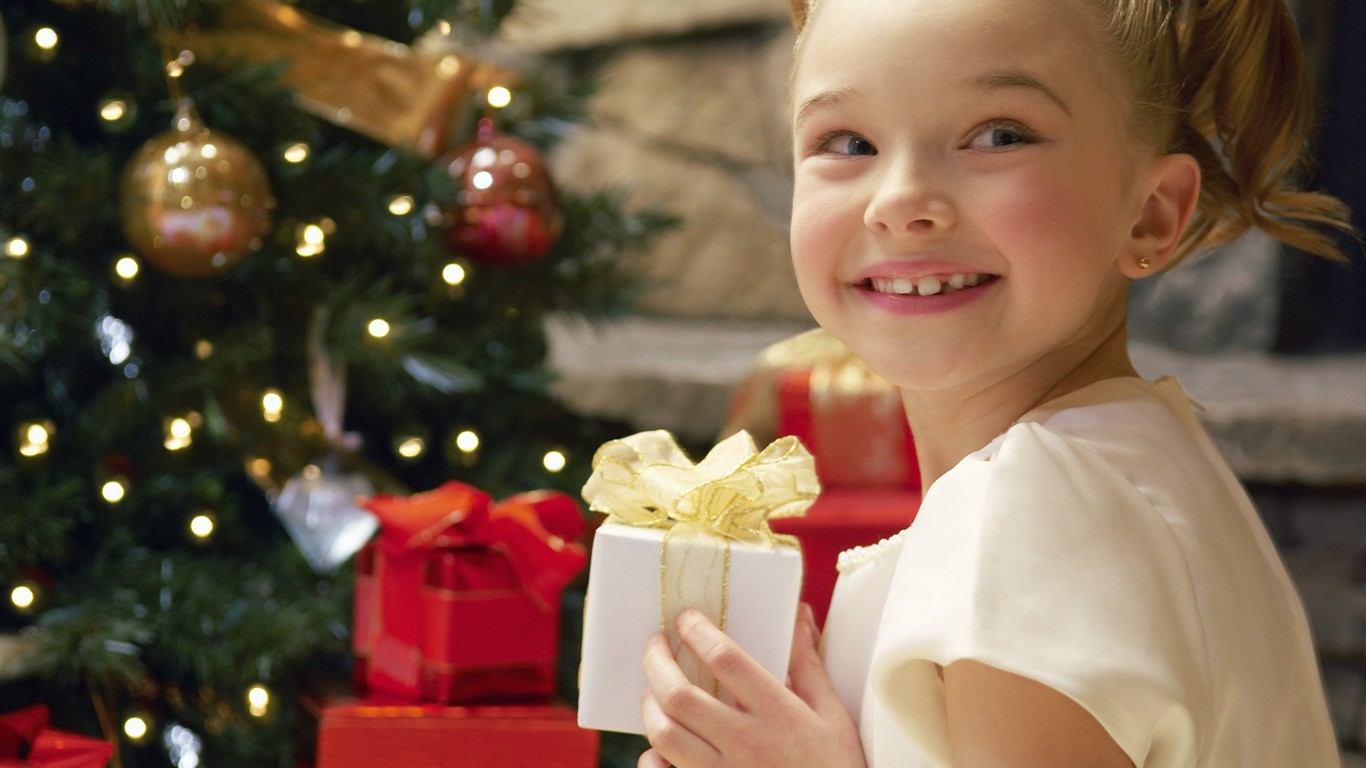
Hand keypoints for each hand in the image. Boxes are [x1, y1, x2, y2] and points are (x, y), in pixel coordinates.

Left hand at [638, 603, 866, 767]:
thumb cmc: (834, 767)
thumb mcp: (831, 715)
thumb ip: (807, 666)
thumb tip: (800, 617)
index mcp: (778, 714)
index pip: (726, 660)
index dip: (698, 633)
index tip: (685, 619)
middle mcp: (746, 743)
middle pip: (680, 695)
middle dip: (657, 663)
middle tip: (655, 645)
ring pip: (665, 734)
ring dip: (650, 705)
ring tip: (654, 688)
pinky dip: (651, 758)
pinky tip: (657, 746)